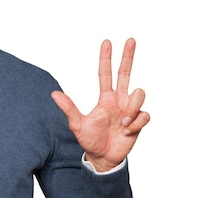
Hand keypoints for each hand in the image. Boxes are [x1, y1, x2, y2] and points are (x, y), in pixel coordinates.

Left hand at [51, 38, 149, 171]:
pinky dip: (136, 123)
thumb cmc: (90, 141)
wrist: (103, 158)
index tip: (107, 42)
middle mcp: (119, 100)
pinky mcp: (139, 121)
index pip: (106, 74)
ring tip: (122, 123)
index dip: (106, 59)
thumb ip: (69, 109)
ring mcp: (130, 109)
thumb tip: (54, 94)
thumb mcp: (77, 125)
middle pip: (125, 73)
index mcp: (105, 98)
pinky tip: (127, 131)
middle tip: (130, 39)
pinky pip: (144, 115)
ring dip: (131, 108)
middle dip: (128, 56)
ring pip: (139, 94)